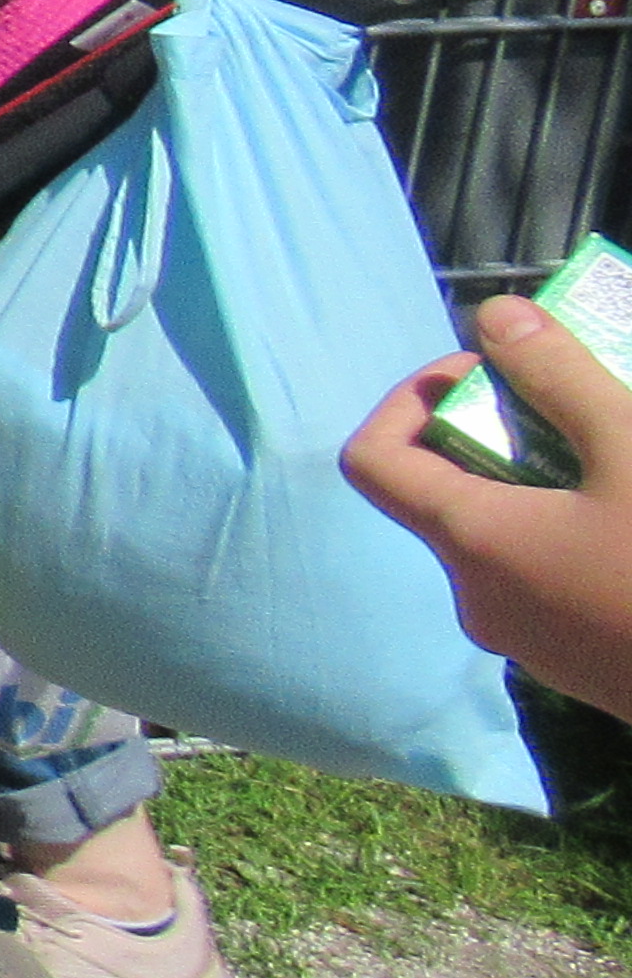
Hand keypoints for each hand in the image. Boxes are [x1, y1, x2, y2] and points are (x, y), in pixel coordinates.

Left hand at [343, 297, 631, 717]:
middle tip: (577, 401)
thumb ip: (560, 378)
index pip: (370, 459)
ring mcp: (525, 639)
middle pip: (445, 491)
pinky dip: (572, 530)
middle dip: (500, 430)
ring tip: (618, 450)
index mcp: (472, 543)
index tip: (488, 372)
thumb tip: (494, 314)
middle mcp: (477, 597)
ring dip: (545, 480)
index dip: (411, 398)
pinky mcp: (574, 663)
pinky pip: (546, 576)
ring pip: (505, 535)